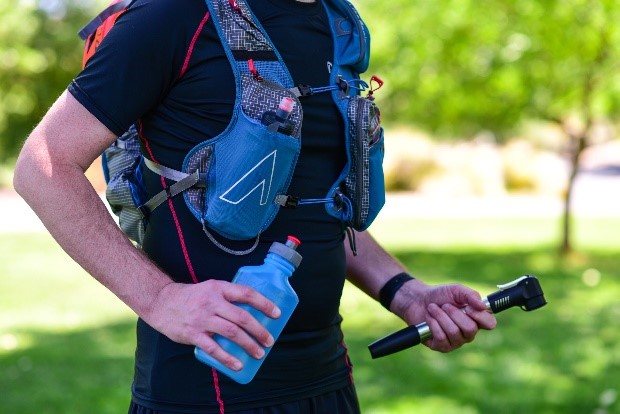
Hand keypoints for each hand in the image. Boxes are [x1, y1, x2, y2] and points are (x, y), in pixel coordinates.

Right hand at [143, 280, 280, 370]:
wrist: (162, 302)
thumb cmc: (192, 297)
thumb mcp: (211, 288)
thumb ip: (228, 297)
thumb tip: (254, 310)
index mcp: (219, 288)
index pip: (246, 294)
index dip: (264, 304)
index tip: (277, 314)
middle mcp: (211, 302)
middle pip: (241, 317)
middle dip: (259, 330)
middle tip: (269, 340)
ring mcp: (202, 319)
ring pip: (231, 333)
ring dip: (248, 345)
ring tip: (259, 353)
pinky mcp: (193, 334)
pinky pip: (213, 348)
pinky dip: (227, 358)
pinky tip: (238, 365)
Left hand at [393, 280, 496, 352]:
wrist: (418, 300)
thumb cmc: (440, 295)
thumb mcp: (456, 290)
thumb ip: (471, 296)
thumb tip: (483, 306)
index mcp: (476, 319)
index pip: (490, 324)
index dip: (480, 316)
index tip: (468, 307)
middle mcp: (468, 333)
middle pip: (470, 329)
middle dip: (454, 314)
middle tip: (445, 306)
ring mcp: (455, 341)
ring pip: (454, 332)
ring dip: (441, 317)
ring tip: (433, 309)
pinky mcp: (441, 346)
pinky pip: (441, 338)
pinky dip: (433, 324)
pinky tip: (429, 318)